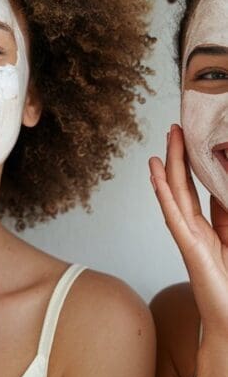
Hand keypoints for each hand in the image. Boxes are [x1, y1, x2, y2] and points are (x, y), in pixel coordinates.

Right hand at [149, 124, 227, 337]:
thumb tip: (225, 190)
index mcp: (210, 228)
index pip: (199, 188)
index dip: (195, 163)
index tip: (191, 139)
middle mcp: (195, 229)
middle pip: (183, 186)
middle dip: (178, 157)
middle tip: (174, 129)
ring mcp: (189, 237)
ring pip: (174, 196)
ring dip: (167, 170)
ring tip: (160, 145)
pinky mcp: (189, 248)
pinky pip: (174, 216)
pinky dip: (163, 194)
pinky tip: (155, 176)